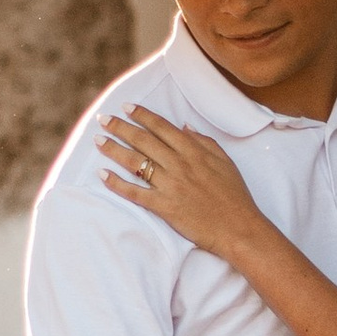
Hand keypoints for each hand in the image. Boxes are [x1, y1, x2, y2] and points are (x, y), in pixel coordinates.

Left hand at [101, 107, 267, 264]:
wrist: (238, 228)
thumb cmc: (234, 195)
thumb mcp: (224, 161)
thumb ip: (204, 141)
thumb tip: (184, 127)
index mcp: (193, 151)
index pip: (161, 127)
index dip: (141, 115)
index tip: (126, 107)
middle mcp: (178, 164)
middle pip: (143, 140)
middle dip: (120, 127)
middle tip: (103, 119)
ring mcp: (170, 185)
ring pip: (135, 162)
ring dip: (113, 149)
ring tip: (98, 140)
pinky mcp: (164, 206)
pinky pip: (135, 193)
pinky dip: (117, 184)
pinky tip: (102, 175)